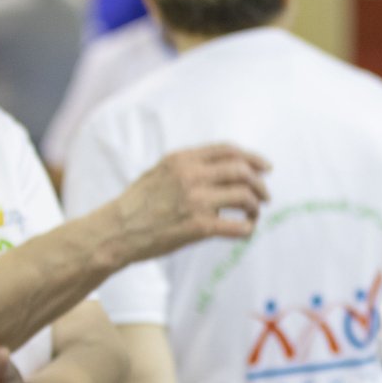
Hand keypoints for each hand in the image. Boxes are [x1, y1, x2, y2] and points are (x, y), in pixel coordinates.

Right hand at [114, 144, 270, 259]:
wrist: (116, 231)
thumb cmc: (137, 205)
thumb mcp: (159, 172)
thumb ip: (187, 166)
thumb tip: (220, 168)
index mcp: (182, 159)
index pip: (228, 150)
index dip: (252, 158)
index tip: (265, 168)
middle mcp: (191, 175)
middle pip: (242, 171)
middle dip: (259, 184)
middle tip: (264, 196)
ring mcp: (196, 201)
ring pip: (244, 196)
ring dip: (255, 206)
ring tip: (253, 214)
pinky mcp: (199, 227)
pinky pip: (237, 226)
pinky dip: (248, 228)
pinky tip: (246, 231)